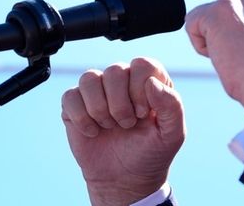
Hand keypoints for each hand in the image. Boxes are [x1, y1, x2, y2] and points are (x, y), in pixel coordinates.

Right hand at [61, 57, 184, 205]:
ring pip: (89, 78)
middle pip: (114, 70)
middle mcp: (124, 81)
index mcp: (150, 81)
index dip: (140, 89)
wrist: (125, 180)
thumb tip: (152, 82)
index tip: (142, 114)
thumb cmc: (152, 153)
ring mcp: (98, 91)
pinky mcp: (75, 106)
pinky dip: (81, 118)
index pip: (142, 64)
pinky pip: (70, 96)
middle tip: (127, 124)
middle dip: (120, 104)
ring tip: (109, 126)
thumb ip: (172, 105)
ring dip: (99, 109)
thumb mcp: (173, 134)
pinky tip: (93, 132)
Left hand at [185, 0, 243, 115]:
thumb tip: (226, 36)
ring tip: (234, 56)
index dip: (236, 42)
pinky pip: (191, 25)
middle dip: (223, 38)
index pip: (235, 19)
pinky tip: (223, 54)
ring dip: (213, 43)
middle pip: (218, 17)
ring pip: (203, 20)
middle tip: (242, 57)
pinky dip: (200, 47)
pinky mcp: (218, 9)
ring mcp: (236, 1)